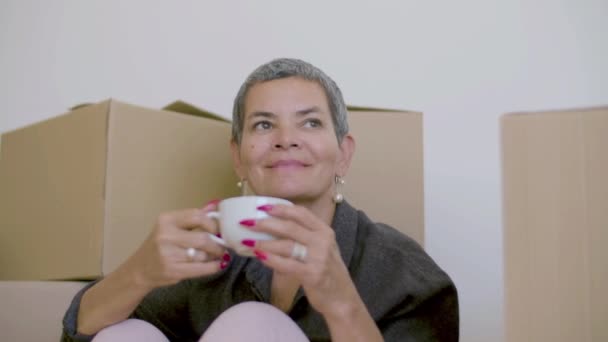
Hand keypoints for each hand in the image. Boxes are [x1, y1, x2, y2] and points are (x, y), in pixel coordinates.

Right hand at [125, 201, 228, 289]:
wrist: (139, 269)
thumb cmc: (160, 246)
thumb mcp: (171, 227)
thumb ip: (192, 219)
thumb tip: (217, 207)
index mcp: (166, 220)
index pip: (197, 216)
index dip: (213, 224)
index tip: (219, 230)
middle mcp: (165, 235)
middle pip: (202, 238)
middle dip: (217, 243)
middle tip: (222, 246)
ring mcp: (168, 254)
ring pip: (202, 254)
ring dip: (214, 256)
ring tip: (216, 255)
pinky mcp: (172, 271)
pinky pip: (200, 268)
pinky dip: (213, 267)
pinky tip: (217, 265)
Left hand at [243, 204, 361, 318]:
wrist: (342, 298)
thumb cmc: (327, 271)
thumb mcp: (322, 248)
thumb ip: (304, 236)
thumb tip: (272, 226)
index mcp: (324, 231)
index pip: (301, 213)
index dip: (281, 208)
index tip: (262, 206)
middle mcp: (323, 241)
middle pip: (290, 227)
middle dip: (265, 223)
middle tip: (247, 222)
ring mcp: (319, 258)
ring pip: (286, 245)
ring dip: (264, 243)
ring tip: (247, 242)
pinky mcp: (312, 275)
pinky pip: (286, 264)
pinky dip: (271, 260)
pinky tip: (260, 257)